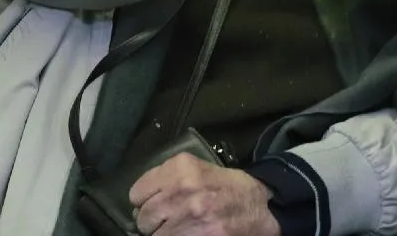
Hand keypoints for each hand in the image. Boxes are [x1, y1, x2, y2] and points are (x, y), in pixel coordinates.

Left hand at [128, 153, 275, 235]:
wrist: (260, 207)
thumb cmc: (226, 188)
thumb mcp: (197, 169)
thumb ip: (167, 178)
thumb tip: (139, 200)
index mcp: (181, 167)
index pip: (137, 193)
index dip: (144, 202)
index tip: (153, 205)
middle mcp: (183, 188)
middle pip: (143, 217)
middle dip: (152, 223)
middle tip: (167, 222)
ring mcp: (191, 215)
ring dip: (164, 235)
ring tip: (180, 229)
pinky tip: (187, 234)